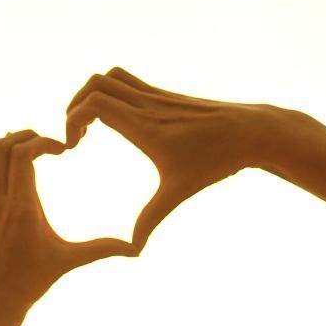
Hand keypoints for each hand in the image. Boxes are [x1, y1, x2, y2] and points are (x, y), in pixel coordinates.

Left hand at [0, 130, 133, 322]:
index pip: (22, 152)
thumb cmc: (29, 285)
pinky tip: (10, 176)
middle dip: (23, 136)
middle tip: (43, 143)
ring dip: (1, 147)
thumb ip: (100, 249)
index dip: (42, 141)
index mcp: (20, 208)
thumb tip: (136, 249)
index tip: (60, 150)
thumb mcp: (66, 262)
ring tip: (23, 151)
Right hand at [66, 67, 274, 248]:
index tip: (73, 146)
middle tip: (76, 136)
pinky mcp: (165, 96)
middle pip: (97, 83)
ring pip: (111, 76)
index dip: (72, 120)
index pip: (96, 103)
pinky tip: (114, 124)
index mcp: (145, 126)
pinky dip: (109, 95)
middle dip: (75, 106)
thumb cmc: (216, 162)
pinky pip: (127, 82)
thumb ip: (150, 219)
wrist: (253, 132)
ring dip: (91, 96)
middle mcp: (148, 104)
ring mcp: (157, 96)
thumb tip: (134, 250)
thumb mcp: (178, 193)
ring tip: (90, 127)